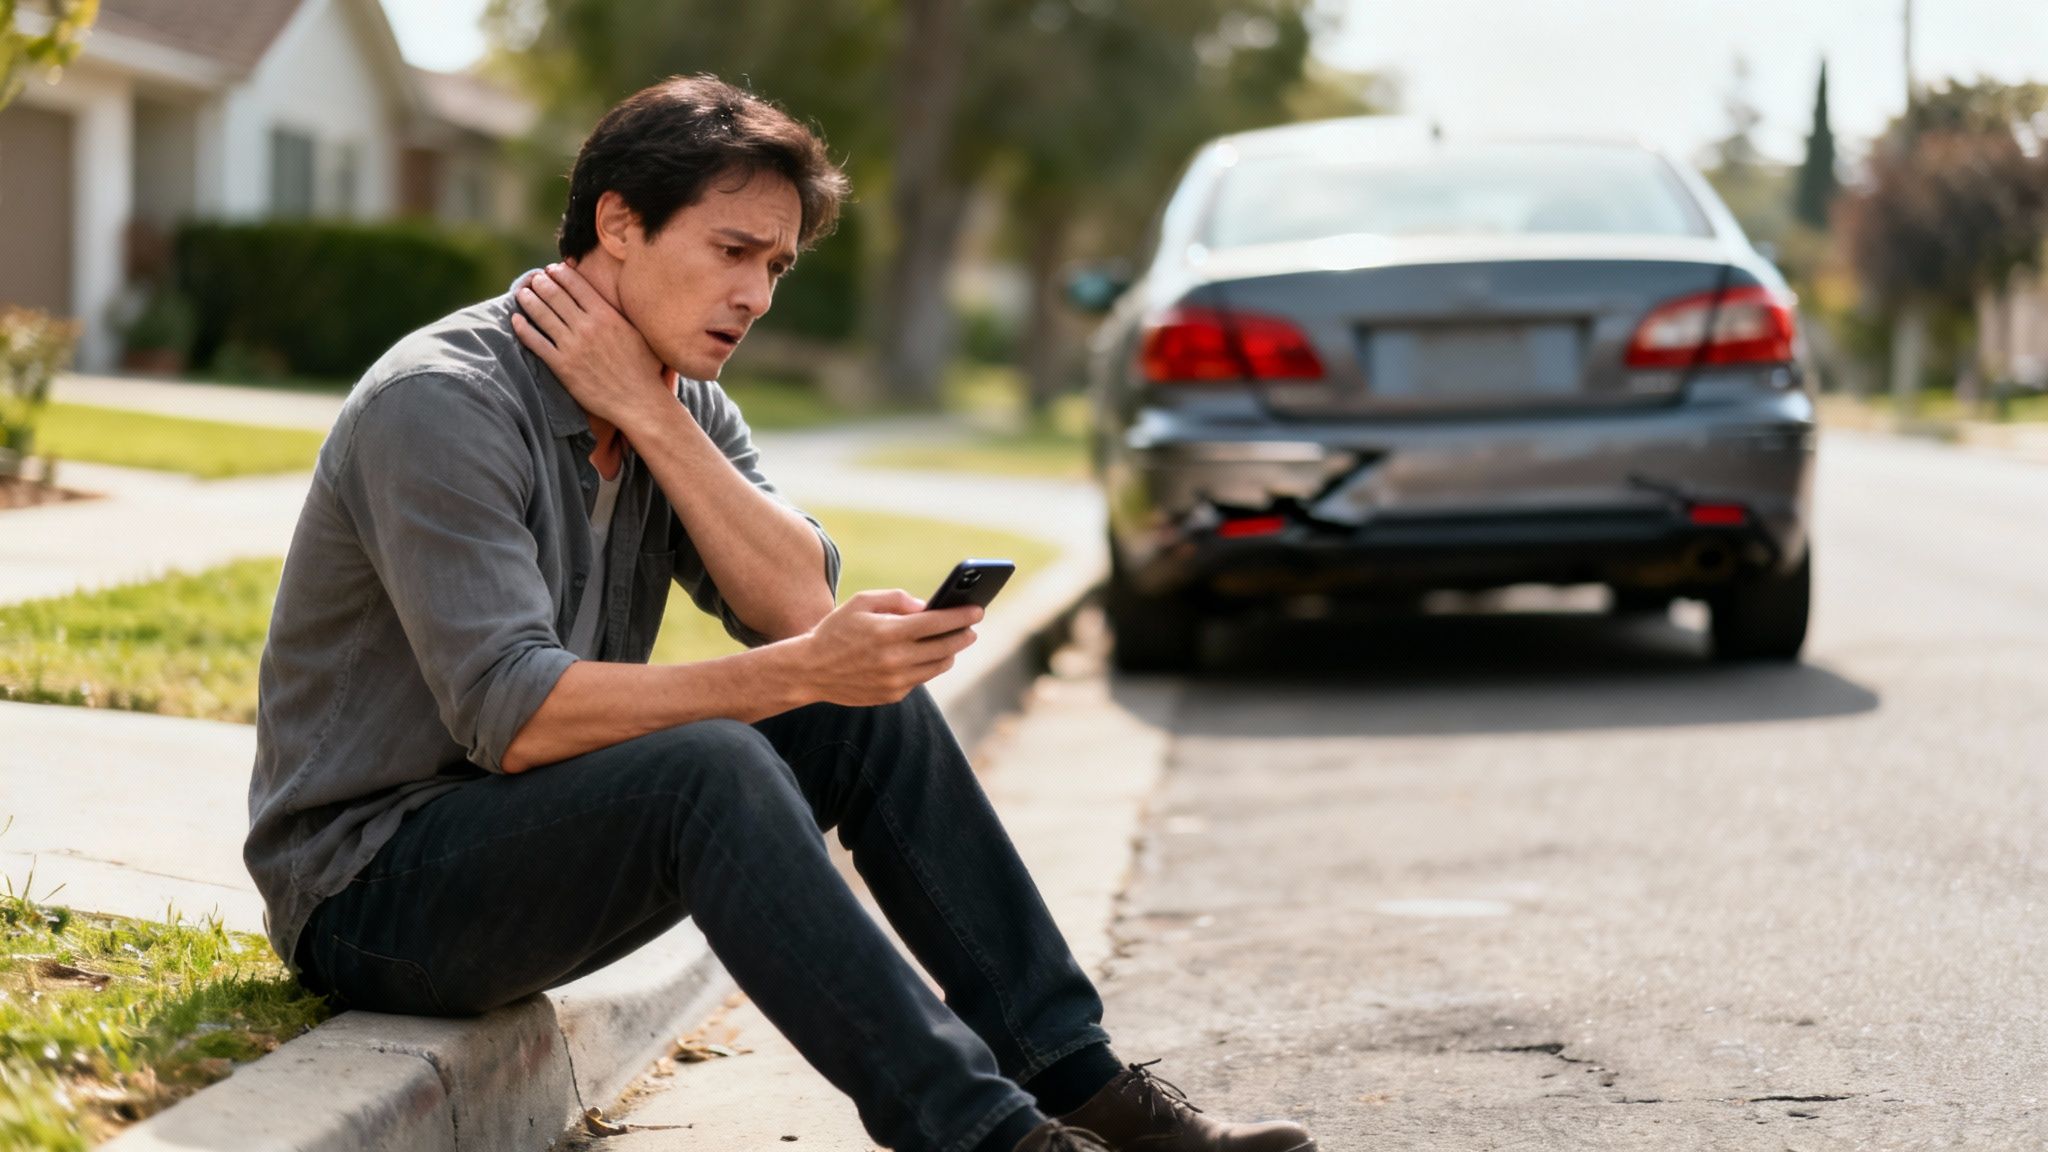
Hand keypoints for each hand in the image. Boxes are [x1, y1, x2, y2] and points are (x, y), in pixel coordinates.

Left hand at [511, 263, 673, 434]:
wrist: (639, 401)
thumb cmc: (644, 368)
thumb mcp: (638, 332)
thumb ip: (620, 313)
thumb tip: (612, 298)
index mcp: (606, 315)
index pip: (576, 285)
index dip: (561, 274)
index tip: (553, 269)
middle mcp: (587, 327)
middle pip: (556, 296)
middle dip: (541, 283)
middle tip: (534, 278)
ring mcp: (572, 347)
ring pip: (543, 315)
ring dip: (529, 300)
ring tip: (521, 292)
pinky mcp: (562, 367)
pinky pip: (537, 343)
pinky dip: (523, 329)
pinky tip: (516, 320)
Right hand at [794, 590, 981, 706]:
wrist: (810, 670)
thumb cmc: (836, 630)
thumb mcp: (862, 602)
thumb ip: (897, 599)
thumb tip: (927, 607)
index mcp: (889, 632)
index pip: (937, 623)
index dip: (961, 616)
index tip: (978, 610)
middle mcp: (895, 660)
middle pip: (945, 647)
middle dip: (963, 635)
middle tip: (972, 628)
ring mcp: (895, 681)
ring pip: (938, 666)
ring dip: (949, 653)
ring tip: (953, 641)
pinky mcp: (892, 695)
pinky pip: (921, 679)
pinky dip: (927, 666)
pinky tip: (927, 656)